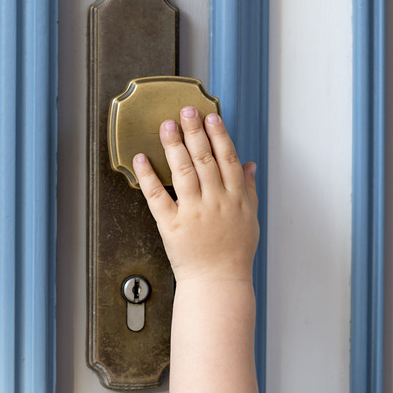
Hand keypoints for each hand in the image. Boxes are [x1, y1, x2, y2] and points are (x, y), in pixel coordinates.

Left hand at [133, 106, 258, 283]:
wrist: (218, 282)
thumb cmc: (234, 254)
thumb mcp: (250, 218)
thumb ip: (249, 189)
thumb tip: (250, 165)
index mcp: (235, 198)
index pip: (227, 159)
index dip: (219, 135)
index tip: (211, 117)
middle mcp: (215, 201)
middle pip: (204, 159)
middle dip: (195, 132)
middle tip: (186, 110)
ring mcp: (193, 212)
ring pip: (183, 172)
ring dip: (174, 146)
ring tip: (166, 125)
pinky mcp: (171, 225)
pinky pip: (157, 197)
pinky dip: (149, 177)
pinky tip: (142, 158)